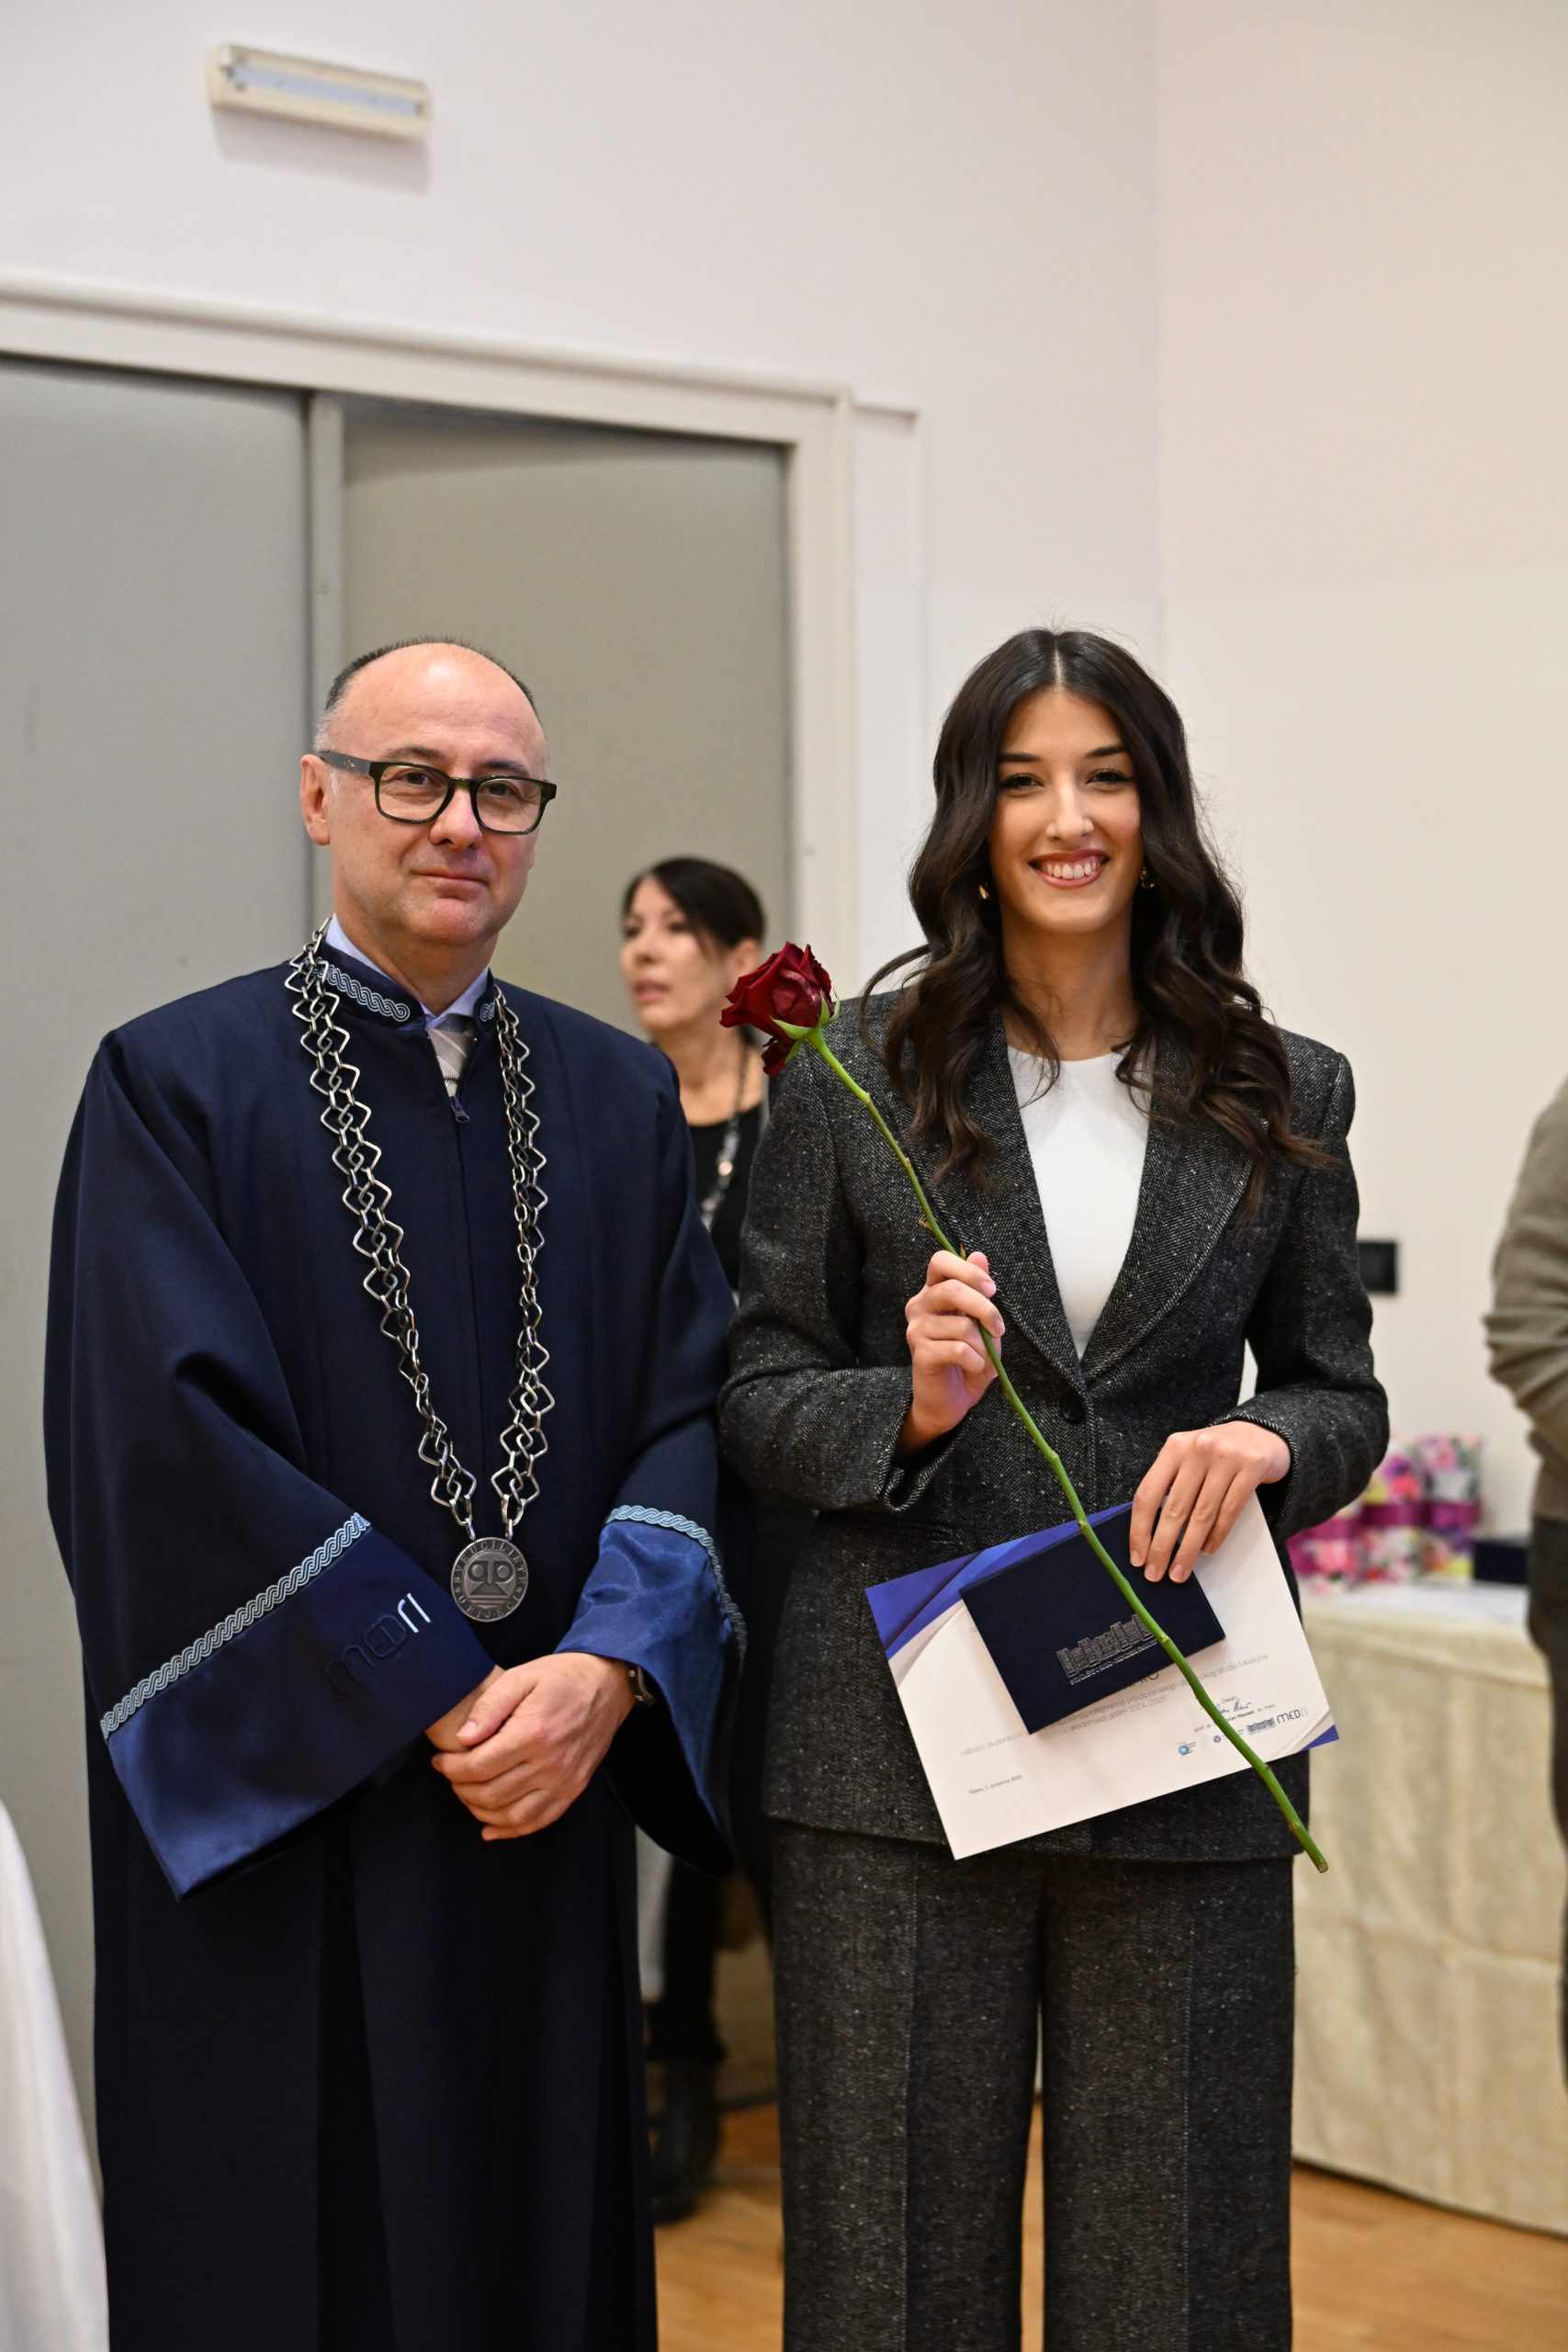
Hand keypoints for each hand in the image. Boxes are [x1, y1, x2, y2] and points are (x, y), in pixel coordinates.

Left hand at [429, 1653, 635, 1839]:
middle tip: (450, 1775)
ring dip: (479, 1810)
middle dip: (460, 1788)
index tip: (439, 1761)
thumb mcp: (521, 1677)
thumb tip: (463, 1738)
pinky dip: (510, 1830)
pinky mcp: (573, 1790)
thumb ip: (489, 1706)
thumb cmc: (559, 1679)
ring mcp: (564, 1781)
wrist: (607, 1686)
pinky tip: (490, 1827)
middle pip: (491, 1793)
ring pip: (511, 1815)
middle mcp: (550, 1763)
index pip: (480, 1766)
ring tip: (466, 1793)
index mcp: (533, 1733)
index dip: (452, 1768)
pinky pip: (537, 1821)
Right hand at [898, 1248, 1004, 1454]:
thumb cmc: (968, 1358)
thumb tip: (980, 1254)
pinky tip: (975, 1367)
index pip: (940, 1261)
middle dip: (985, 1308)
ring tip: (985, 1358)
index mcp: (933, 1292)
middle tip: (999, 1328)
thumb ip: (978, 1290)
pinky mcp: (920, 1354)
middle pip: (951, 1290)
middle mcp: (919, 1306)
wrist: (951, 1400)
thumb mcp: (980, 1322)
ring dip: (984, 1345)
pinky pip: (958, 1350)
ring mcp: (916, 1330)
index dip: (968, 1270)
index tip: (992, 1289)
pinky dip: (976, 1361)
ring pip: (962, 1326)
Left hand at [1129, 1422, 1291, 1582]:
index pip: (1148, 1493)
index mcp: (1174, 1447)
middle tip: (1155, 1574)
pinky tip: (1207, 1550)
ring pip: (1202, 1515)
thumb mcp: (1189, 1459)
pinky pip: (1229, 1511)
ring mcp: (1226, 1457)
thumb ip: (1171, 1484)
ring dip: (1188, 1550)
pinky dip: (1216, 1536)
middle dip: (1162, 1547)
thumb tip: (1150, 1534)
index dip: (1139, 1529)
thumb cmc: (1217, 1455)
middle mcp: (1198, 1449)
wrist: (1262, 1435)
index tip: (1138, 1557)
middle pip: (1174, 1509)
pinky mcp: (1252, 1467)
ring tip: (1180, 1571)